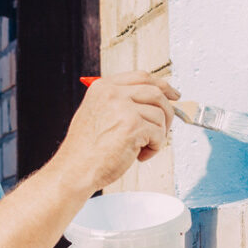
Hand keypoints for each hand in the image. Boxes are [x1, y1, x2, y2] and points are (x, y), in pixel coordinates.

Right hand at [53, 71, 179, 193]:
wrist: (74, 170)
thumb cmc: (85, 149)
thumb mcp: (96, 113)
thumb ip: (120, 103)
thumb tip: (154, 103)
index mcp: (103, 87)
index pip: (141, 77)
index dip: (161, 85)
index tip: (173, 95)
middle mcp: (113, 93)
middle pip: (156, 92)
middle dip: (167, 112)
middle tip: (165, 128)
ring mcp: (123, 108)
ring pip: (160, 115)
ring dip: (157, 135)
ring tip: (141, 148)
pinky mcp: (133, 127)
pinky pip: (159, 134)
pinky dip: (154, 148)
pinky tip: (139, 155)